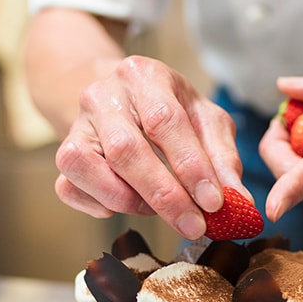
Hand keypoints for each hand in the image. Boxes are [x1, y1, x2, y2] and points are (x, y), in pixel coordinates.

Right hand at [54, 56, 244, 239]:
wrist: (121, 97)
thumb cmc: (170, 110)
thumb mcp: (204, 119)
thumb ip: (223, 158)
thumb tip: (239, 203)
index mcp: (144, 75)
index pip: (165, 121)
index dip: (190, 166)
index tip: (213, 202)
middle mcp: (102, 95)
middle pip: (125, 150)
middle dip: (164, 195)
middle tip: (193, 226)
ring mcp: (77, 124)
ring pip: (87, 168)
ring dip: (129, 200)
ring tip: (162, 210)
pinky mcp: (63, 151)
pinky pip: (69, 187)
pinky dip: (99, 205)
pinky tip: (128, 205)